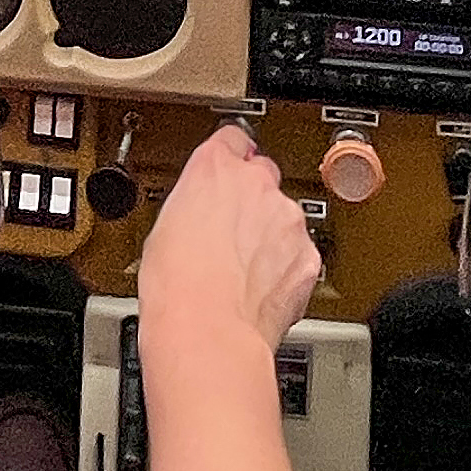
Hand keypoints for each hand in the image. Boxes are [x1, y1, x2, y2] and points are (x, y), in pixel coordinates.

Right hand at [136, 125, 322, 470]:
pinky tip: (259, 292)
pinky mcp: (307, 256)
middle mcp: (257, 185)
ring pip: (284, 220)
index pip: (233, 138)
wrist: (206, 332)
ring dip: (269, 240)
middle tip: (229, 238)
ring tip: (241, 275)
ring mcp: (287, 221)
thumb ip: (192, 206)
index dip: (232, 157)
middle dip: (252, 205)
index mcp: (213, 168)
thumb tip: (196, 214)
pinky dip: (285, 270)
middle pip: (264, 180)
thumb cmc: (174, 289)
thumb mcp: (163, 229)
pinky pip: (299, 256)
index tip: (231, 166)